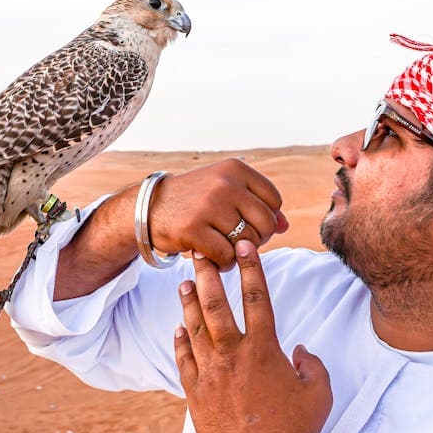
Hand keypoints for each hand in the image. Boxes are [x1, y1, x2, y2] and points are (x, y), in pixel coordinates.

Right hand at [55, 159, 287, 299]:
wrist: (148, 207)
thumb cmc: (194, 200)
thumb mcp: (226, 190)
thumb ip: (258, 205)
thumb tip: (285, 225)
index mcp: (236, 169)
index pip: (274, 201)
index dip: (265, 218)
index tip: (247, 223)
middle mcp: (225, 184)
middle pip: (265, 223)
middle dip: (255, 239)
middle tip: (236, 241)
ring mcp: (209, 206)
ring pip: (247, 243)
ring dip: (238, 253)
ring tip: (223, 248)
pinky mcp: (194, 230)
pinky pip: (226, 257)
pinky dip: (223, 263)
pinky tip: (212, 257)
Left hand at [175, 240, 331, 432]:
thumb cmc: (293, 432)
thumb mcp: (319, 393)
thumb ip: (312, 364)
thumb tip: (301, 350)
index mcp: (265, 350)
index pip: (258, 298)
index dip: (252, 268)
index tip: (244, 246)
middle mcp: (234, 355)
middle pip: (217, 305)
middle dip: (209, 274)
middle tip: (201, 252)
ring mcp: (210, 374)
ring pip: (195, 328)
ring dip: (189, 302)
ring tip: (186, 282)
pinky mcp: (195, 393)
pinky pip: (184, 359)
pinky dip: (180, 341)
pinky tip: (178, 328)